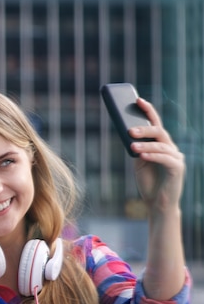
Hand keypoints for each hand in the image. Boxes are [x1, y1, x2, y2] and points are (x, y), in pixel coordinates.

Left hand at [130, 98, 185, 212]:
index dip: (148, 110)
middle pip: (159, 132)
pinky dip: (152, 156)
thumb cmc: (148, 182)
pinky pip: (165, 159)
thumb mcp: (138, 162)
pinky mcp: (177, 169)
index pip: (155, 123)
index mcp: (161, 144)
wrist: (158, 203)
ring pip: (161, 145)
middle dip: (144, 128)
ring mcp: (176, 158)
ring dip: (145, 144)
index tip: (138, 100)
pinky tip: (141, 155)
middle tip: (129, 130)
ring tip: (131, 146)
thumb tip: (126, 132)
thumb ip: (136, 147)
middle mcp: (171, 148)